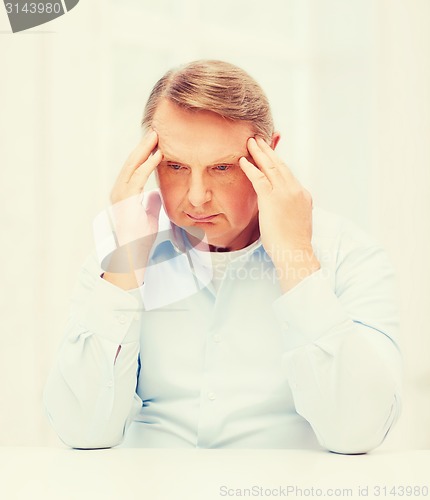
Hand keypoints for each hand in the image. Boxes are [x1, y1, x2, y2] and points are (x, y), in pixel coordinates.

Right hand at [103, 130, 162, 288]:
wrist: (132, 254)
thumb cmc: (140, 238)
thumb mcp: (148, 216)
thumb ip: (150, 203)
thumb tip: (155, 194)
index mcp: (124, 193)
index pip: (134, 168)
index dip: (143, 154)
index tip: (155, 142)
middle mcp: (119, 191)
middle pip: (131, 163)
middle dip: (143, 146)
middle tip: (155, 131)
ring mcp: (120, 195)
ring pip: (132, 166)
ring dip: (145, 150)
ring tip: (156, 136)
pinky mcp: (125, 200)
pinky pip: (138, 178)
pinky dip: (148, 165)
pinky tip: (157, 155)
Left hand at [239, 136, 319, 291]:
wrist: (295, 252)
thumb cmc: (294, 243)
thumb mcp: (296, 221)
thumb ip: (290, 210)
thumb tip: (281, 210)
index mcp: (302, 195)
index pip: (288, 174)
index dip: (278, 162)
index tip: (270, 153)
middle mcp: (295, 190)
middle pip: (280, 165)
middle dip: (269, 151)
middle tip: (259, 139)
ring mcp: (285, 193)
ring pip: (270, 167)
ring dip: (259, 153)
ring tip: (251, 142)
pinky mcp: (272, 199)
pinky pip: (259, 178)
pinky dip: (251, 167)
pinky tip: (244, 160)